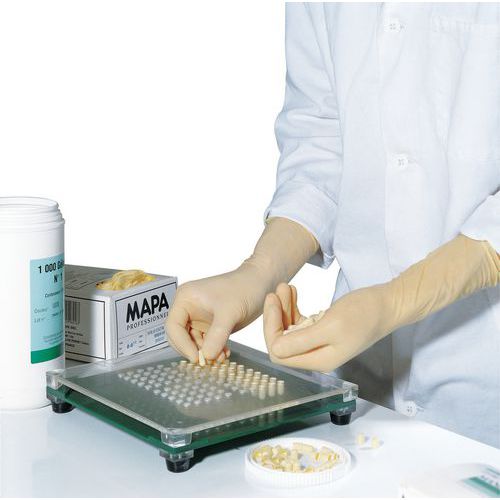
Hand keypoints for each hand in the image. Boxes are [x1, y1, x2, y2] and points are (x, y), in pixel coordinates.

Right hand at [166, 265, 266, 362]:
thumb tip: (206, 357)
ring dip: (206, 352)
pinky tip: (225, 353)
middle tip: (208, 361)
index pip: (173, 326)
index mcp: (185, 298)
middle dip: (193, 350)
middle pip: (180, 337)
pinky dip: (213, 349)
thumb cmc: (244, 289)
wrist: (260, 283)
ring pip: (193, 342)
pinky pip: (205, 342)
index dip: (182, 344)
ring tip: (222, 357)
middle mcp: (188, 307)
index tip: (197, 358)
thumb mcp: (229, 313)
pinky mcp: (209, 324)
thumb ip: (217, 335)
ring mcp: (198, 316)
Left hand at [265, 235, 498, 371]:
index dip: (271, 329)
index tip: (273, 302)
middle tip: (276, 291)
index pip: (279, 353)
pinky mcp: (323, 331)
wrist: (387, 304)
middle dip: (275, 317)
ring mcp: (320, 344)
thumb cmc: (364, 313)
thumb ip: (302, 340)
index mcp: (318, 360)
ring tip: (285, 287)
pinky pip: (300, 323)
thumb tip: (275, 350)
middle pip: (282, 342)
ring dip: (283, 309)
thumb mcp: (330, 325)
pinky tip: (293, 292)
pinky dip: (293, 308)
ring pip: (290, 330)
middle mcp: (317, 356)